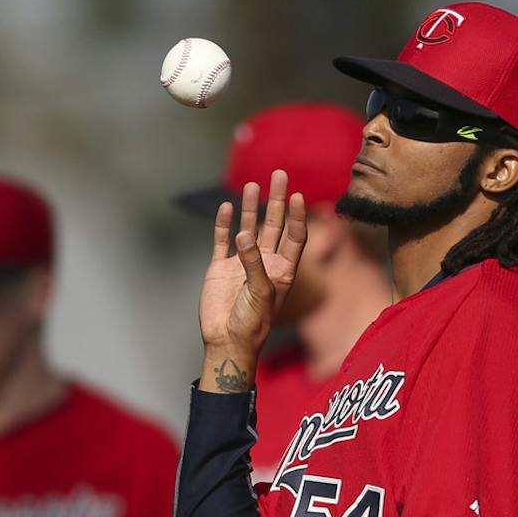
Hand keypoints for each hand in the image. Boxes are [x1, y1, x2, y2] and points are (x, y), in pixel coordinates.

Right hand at [198, 171, 307, 388]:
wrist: (226, 341)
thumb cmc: (251, 324)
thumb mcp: (261, 293)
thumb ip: (254, 263)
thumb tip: (244, 234)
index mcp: (282, 271)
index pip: (294, 237)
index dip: (297, 216)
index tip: (297, 195)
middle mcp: (264, 263)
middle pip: (274, 225)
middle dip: (277, 201)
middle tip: (280, 175)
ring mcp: (241, 264)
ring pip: (249, 228)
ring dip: (252, 208)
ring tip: (254, 185)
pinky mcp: (220, 269)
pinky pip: (222, 241)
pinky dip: (224, 225)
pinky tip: (225, 208)